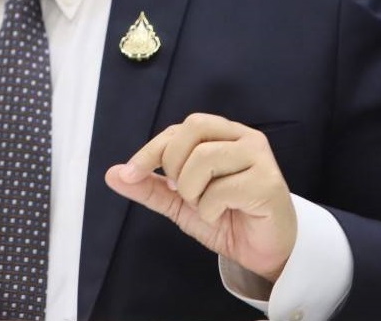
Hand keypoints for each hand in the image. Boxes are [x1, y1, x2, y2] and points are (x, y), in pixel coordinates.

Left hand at [104, 112, 296, 282]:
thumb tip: (113, 174)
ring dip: (193, 192)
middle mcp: (244, 138)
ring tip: (206, 206)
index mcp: (223, 134)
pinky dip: (210, 209)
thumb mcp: (180, 203)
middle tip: (183, 193)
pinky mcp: (267, 182)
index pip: (179, 129)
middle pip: (191, 131)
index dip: (151, 150)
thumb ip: (150, 187)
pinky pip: (221, 190)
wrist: (265, 252)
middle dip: (175, 166)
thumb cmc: (228, 219)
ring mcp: (259, 157)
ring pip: (204, 159)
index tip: (130, 173)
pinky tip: (223, 215)